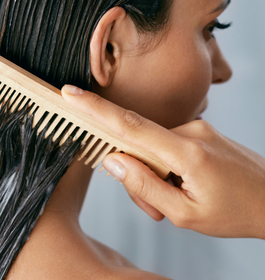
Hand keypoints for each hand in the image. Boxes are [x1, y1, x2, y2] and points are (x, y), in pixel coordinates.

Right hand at [61, 85, 264, 239]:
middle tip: (153, 209)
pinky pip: (166, 145)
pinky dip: (164, 167)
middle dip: (135, 175)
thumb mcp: (187, 214)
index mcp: (186, 151)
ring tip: (173, 203)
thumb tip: (112, 160)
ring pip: (152, 148)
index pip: (130, 124)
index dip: (95, 108)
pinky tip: (181, 186)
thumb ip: (145, 186)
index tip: (70, 93)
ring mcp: (195, 127)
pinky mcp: (198, 130)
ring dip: (152, 175)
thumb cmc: (237, 212)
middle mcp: (189, 130)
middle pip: (138, 145)